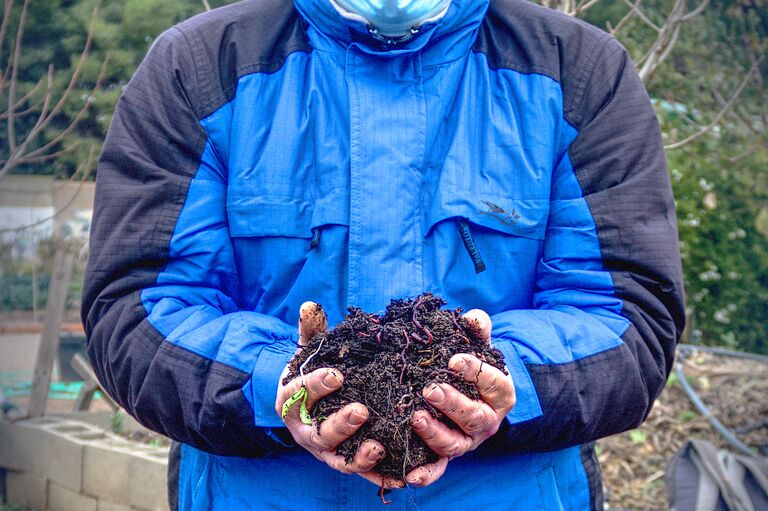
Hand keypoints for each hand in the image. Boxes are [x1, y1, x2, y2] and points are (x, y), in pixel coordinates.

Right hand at [276, 302, 396, 487]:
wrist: (304, 406)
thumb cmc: (310, 374)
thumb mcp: (308, 352)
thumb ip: (311, 331)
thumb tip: (311, 305)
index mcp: (293, 401)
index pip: (301, 393)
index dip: (317, 385)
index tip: (336, 374)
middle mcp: (307, 431)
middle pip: (321, 433)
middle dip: (341, 424)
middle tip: (362, 410)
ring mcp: (327, 450)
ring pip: (341, 460)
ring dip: (360, 457)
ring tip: (379, 446)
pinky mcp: (347, 461)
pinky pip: (363, 474)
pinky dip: (379, 477)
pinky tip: (402, 476)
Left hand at [406, 309, 514, 486]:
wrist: (471, 393)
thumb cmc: (472, 366)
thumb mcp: (478, 346)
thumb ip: (477, 330)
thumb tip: (473, 318)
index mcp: (499, 394)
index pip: (494, 384)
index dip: (476, 372)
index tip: (453, 359)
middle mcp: (486, 422)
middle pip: (475, 417)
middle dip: (453, 404)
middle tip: (430, 389)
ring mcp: (467, 441)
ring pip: (455, 444)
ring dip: (435, 433)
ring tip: (415, 416)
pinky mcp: (447, 455)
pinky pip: (438, 469)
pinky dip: (425, 474)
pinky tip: (409, 476)